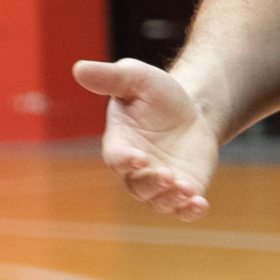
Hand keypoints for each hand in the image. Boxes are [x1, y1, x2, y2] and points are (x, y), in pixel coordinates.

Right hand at [75, 58, 218, 219]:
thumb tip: (79, 68)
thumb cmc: (158, 94)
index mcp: (120, 144)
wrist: (193, 110)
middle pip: (138, 186)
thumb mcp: (138, 78)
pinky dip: (189, 212)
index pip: (118, 159)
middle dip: (152, 183)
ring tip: (186, 189)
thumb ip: (111, 77)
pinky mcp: (184, 188)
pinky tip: (199, 205)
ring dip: (171, 199)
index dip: (127, 161)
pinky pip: (182, 209)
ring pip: (159, 201)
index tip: (140, 158)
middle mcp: (137, 170)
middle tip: (168, 175)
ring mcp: (160, 182)